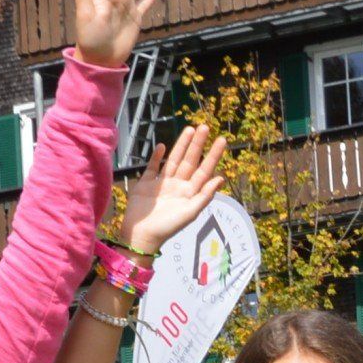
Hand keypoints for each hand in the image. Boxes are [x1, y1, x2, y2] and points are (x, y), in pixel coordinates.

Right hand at [120, 123, 225, 256]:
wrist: (141, 235)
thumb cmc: (167, 227)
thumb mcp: (190, 212)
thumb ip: (205, 195)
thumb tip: (221, 178)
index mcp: (190, 193)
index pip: (204, 170)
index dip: (213, 155)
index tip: (221, 140)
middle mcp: (178, 186)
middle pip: (190, 161)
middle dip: (198, 144)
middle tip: (205, 126)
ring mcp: (162, 184)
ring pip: (174, 160)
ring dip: (181, 146)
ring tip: (189, 130)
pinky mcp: (146, 184)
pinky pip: (153, 168)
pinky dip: (157, 157)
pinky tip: (163, 146)